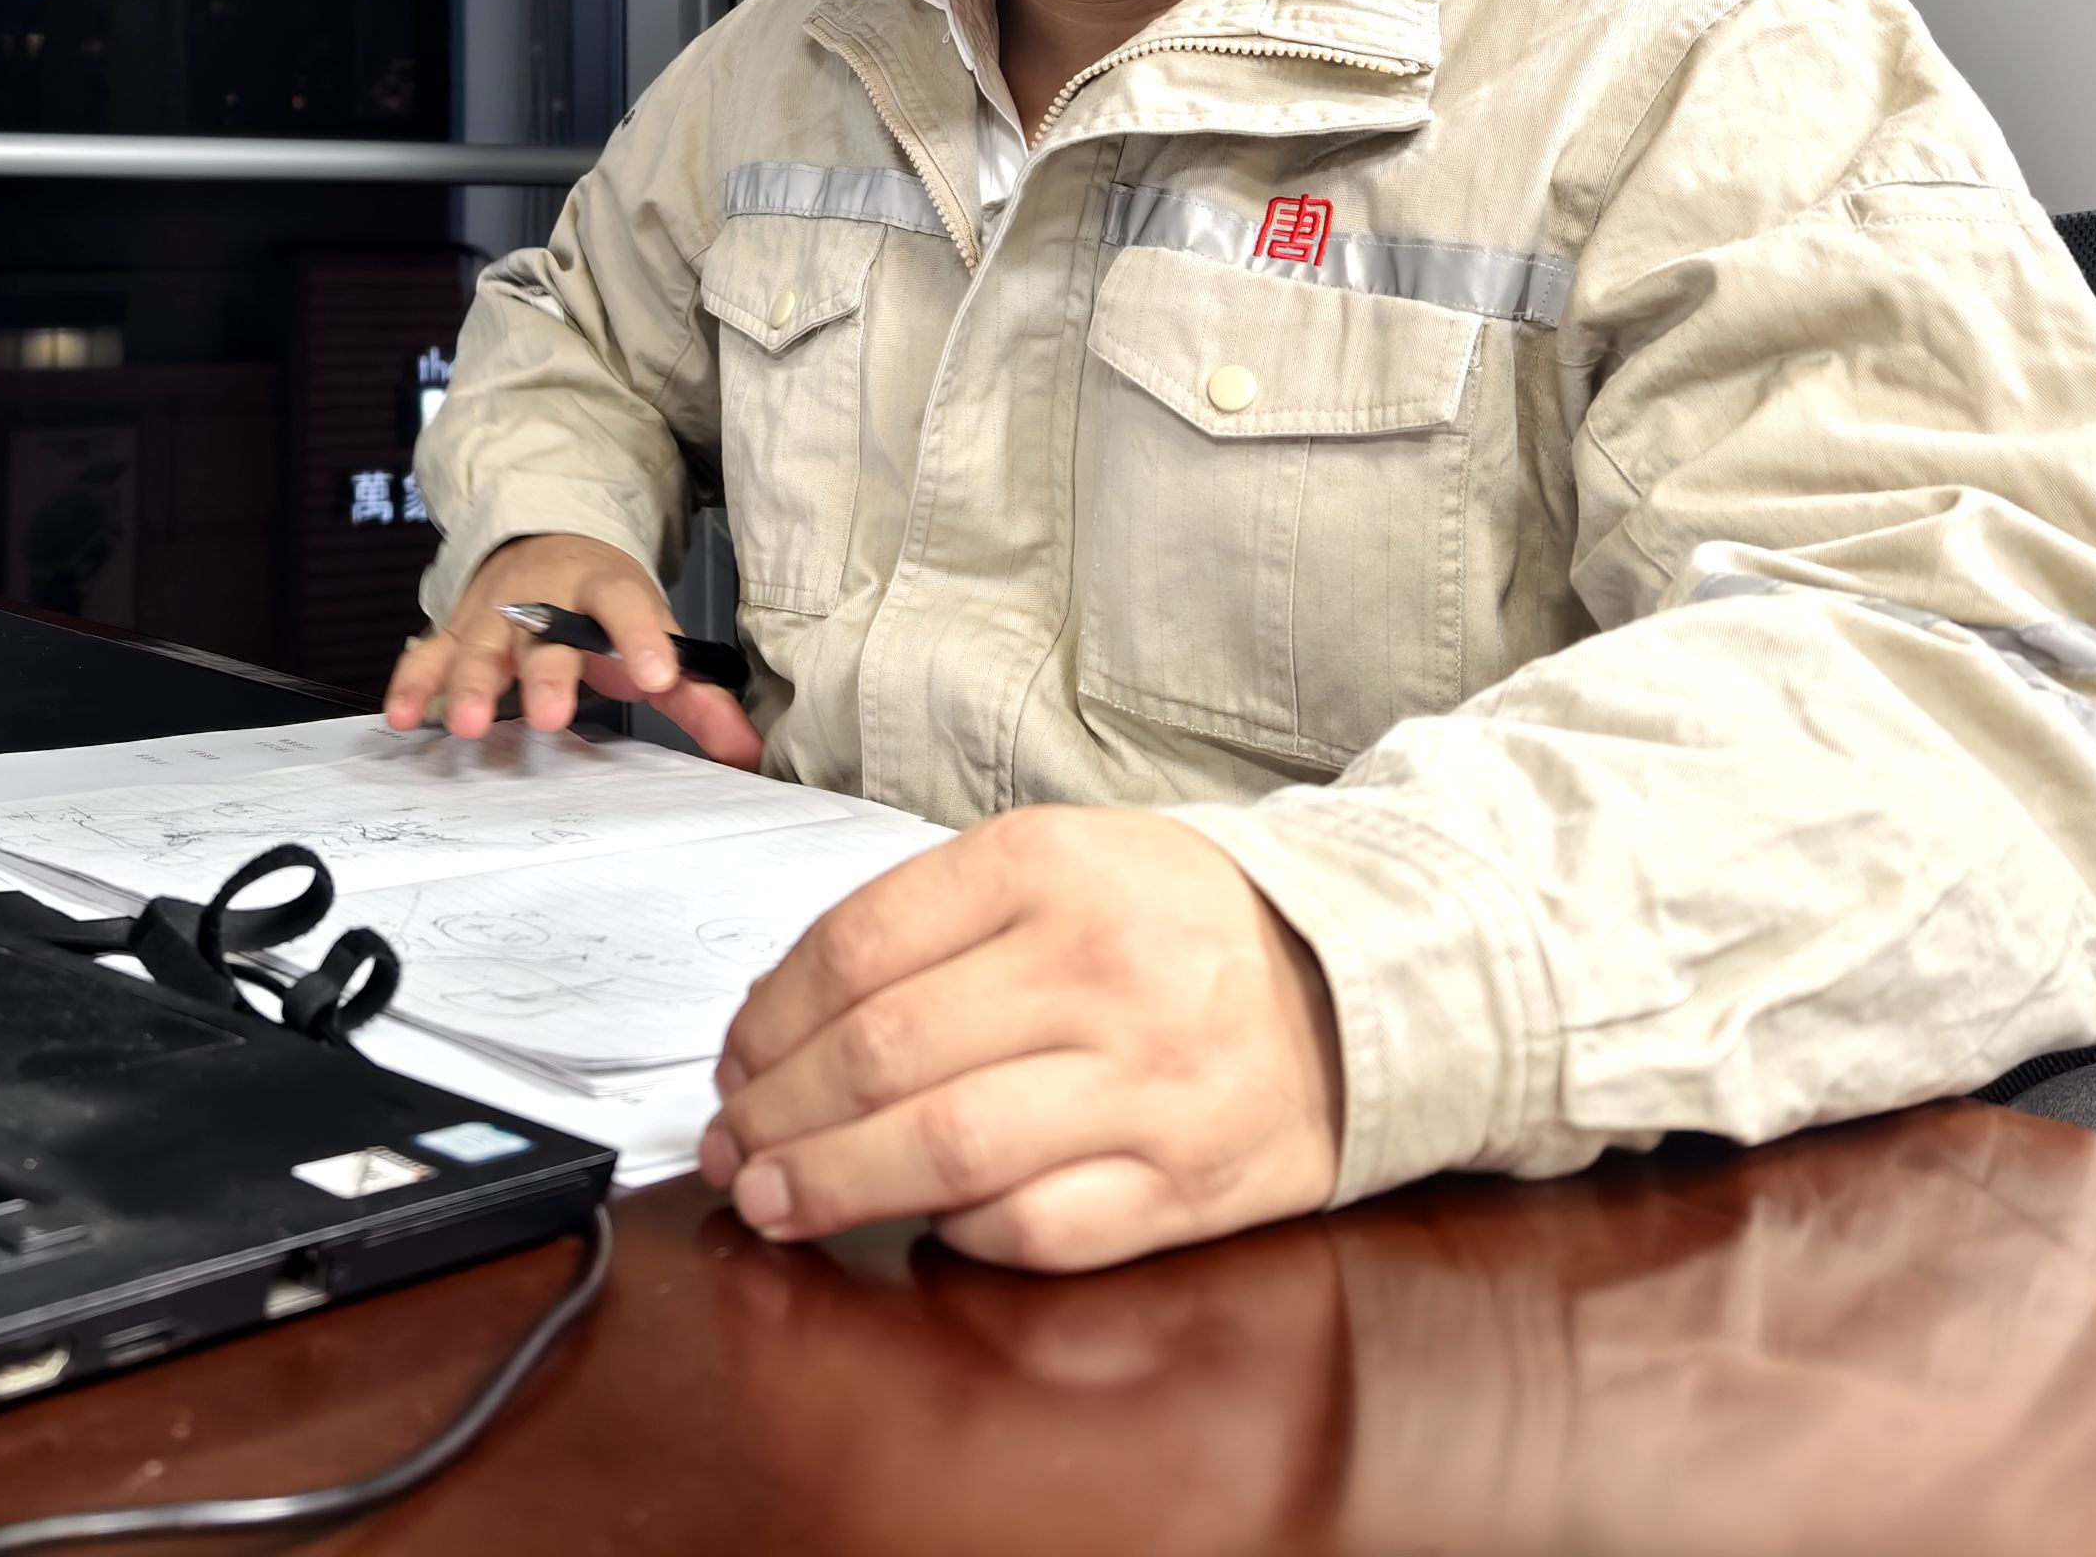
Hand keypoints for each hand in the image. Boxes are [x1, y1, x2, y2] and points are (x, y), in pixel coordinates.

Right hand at [383, 532, 764, 766]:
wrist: (544, 547)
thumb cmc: (602, 607)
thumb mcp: (655, 636)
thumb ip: (699, 696)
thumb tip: (751, 755)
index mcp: (602, 588)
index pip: (626, 604)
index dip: (642, 637)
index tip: (658, 676)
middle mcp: (543, 598)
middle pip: (543, 634)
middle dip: (544, 675)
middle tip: (550, 715)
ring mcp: (492, 615)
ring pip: (479, 646)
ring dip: (468, 685)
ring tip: (465, 726)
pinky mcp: (454, 633)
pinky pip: (427, 656)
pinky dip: (412, 684)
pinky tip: (403, 718)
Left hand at [701, 805, 1340, 1270]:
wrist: (1365, 980)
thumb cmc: (1178, 923)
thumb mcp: (1061, 860)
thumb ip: (933, 923)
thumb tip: (787, 1024)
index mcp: (1047, 866)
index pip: (856, 949)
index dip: (766, 1021)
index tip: (733, 1062)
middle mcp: (1096, 969)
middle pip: (883, 1056)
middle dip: (778, 1116)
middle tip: (731, 1147)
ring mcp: (1147, 1083)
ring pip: (944, 1151)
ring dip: (833, 1186)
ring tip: (772, 1202)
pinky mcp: (1187, 1185)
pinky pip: (1036, 1231)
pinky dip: (956, 1235)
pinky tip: (916, 1225)